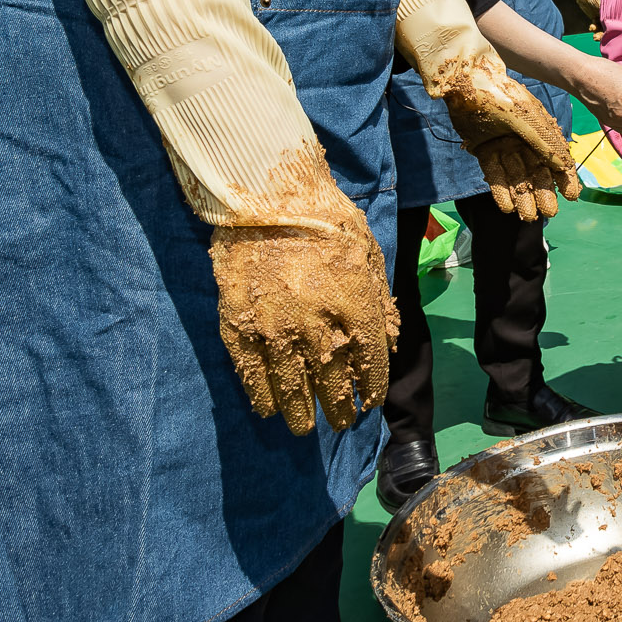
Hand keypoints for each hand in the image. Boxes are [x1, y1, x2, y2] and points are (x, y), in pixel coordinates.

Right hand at [209, 195, 396, 435]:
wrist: (266, 195)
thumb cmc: (326, 219)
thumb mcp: (367, 253)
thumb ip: (375, 300)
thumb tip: (382, 346)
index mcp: (353, 303)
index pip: (369, 360)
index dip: (371, 386)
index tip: (370, 400)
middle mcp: (315, 322)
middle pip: (331, 381)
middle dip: (338, 407)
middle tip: (341, 422)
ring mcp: (273, 326)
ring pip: (291, 385)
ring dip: (301, 411)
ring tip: (306, 427)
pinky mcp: (239, 323)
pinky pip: (251, 371)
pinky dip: (261, 394)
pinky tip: (269, 408)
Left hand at [442, 60, 581, 218]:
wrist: (465, 80)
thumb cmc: (500, 94)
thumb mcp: (526, 118)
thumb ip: (543, 142)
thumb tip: (562, 166)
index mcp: (539, 129)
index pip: (555, 158)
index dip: (564, 177)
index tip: (571, 196)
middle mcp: (523, 139)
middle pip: (536, 171)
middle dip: (542, 193)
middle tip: (548, 214)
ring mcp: (504, 145)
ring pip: (516, 176)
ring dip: (522, 196)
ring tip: (526, 217)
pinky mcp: (484, 149)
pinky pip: (495, 173)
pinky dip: (500, 190)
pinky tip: (507, 207)